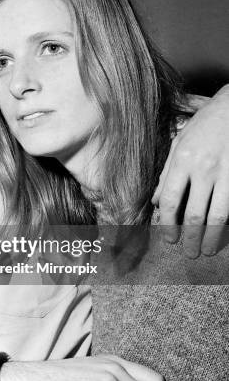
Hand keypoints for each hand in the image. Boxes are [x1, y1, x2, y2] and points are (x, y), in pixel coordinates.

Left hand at [152, 85, 228, 255]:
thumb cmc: (203, 126)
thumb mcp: (178, 144)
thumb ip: (167, 174)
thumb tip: (158, 202)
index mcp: (182, 161)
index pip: (172, 200)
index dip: (169, 224)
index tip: (169, 239)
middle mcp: (203, 169)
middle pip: (195, 213)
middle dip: (191, 238)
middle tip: (190, 254)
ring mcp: (226, 173)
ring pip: (219, 215)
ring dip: (213, 237)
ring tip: (209, 250)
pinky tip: (225, 232)